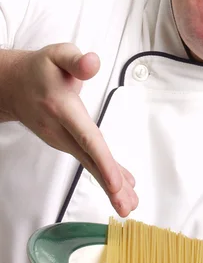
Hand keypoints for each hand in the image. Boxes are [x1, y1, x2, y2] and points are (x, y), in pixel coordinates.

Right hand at [5, 43, 137, 216]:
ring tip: (128, 206)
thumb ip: (77, 60)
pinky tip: (119, 188)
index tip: (116, 183)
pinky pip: (87, 161)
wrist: (13, 86)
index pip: (86, 138)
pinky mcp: (65, 143)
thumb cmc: (40, 69)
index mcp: (62, 109)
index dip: (103, 161)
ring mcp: (61, 139)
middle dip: (109, 185)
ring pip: (89, 165)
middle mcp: (60, 130)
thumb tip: (93, 62)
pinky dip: (103, 176)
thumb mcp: (58, 55)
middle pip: (89, 160)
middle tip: (127, 207)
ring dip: (109, 187)